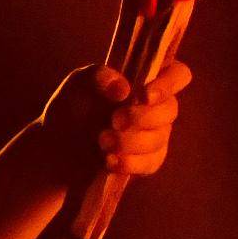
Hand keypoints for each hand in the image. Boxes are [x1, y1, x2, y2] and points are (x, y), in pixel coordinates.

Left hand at [38, 62, 191, 185]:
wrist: (59, 145)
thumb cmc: (73, 106)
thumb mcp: (77, 84)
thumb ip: (98, 76)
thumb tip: (124, 88)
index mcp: (146, 80)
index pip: (178, 75)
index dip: (168, 84)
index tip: (144, 95)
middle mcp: (157, 106)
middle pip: (171, 109)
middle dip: (142, 117)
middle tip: (114, 120)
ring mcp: (156, 134)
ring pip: (159, 138)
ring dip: (128, 141)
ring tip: (102, 140)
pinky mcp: (149, 160)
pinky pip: (151, 163)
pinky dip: (129, 163)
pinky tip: (108, 160)